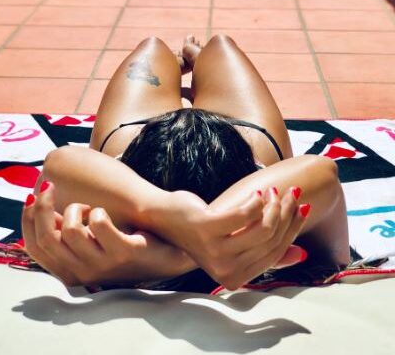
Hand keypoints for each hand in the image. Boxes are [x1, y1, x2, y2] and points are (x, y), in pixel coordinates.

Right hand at [22, 181, 191, 286]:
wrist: (172, 250)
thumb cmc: (129, 239)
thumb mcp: (92, 241)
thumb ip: (69, 230)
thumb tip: (42, 204)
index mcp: (71, 269)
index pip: (34, 248)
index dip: (28, 219)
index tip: (33, 196)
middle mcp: (84, 271)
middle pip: (46, 238)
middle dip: (44, 206)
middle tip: (52, 186)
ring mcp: (105, 264)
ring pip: (69, 231)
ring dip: (76, 208)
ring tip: (90, 207)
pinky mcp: (125, 252)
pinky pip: (99, 224)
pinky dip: (99, 211)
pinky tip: (106, 212)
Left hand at [160, 187, 308, 289]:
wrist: (166, 218)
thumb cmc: (204, 230)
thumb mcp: (236, 244)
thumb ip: (264, 250)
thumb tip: (300, 254)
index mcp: (235, 278)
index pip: (275, 252)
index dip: (292, 228)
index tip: (302, 207)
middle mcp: (226, 271)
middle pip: (272, 239)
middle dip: (286, 212)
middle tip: (291, 193)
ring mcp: (216, 252)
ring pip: (263, 227)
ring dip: (273, 204)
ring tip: (271, 191)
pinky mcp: (208, 230)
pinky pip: (245, 214)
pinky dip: (255, 201)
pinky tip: (255, 193)